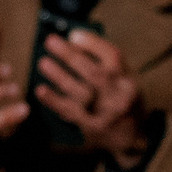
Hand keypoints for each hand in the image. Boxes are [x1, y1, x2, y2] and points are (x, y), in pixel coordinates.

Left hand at [34, 27, 150, 169]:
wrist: (130, 137)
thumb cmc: (122, 100)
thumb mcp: (123, 79)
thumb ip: (104, 63)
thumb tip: (73, 43)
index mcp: (128, 80)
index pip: (113, 56)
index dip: (92, 43)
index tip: (73, 34)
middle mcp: (119, 97)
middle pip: (93, 74)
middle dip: (70, 56)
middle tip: (50, 42)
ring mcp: (105, 114)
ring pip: (80, 93)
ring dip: (59, 76)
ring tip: (43, 63)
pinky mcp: (91, 127)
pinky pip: (70, 112)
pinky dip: (54, 100)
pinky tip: (41, 90)